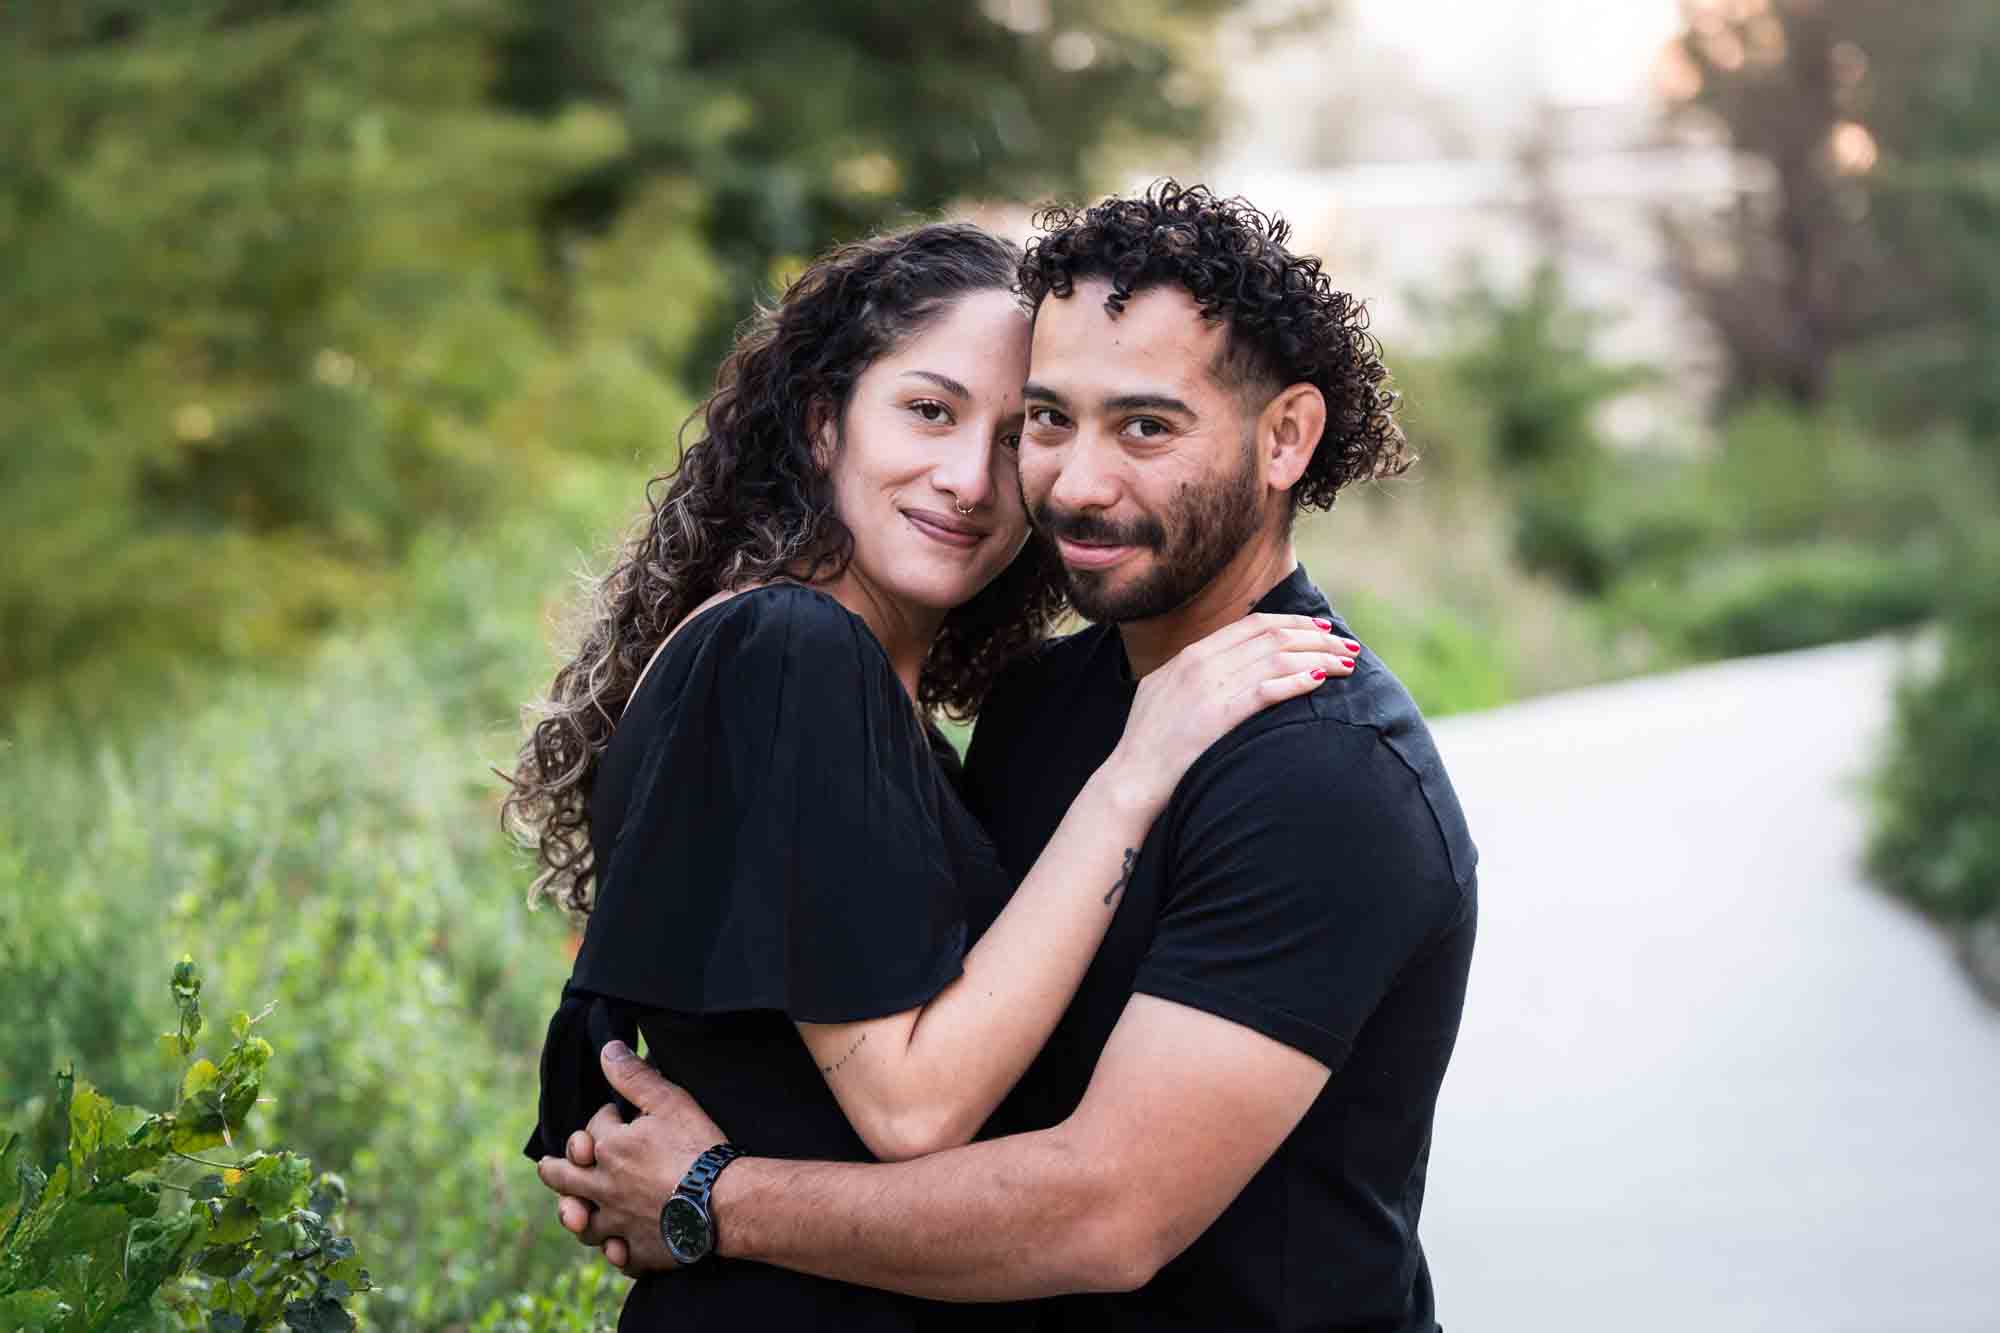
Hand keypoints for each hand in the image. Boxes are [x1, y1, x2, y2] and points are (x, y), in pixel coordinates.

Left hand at [535, 1040, 729, 1273]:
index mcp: (609, 1148)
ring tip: (573, 1213)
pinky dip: (614, 1250)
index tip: (616, 1115)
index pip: (592, 1128)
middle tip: (548, 1168)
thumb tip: (607, 1050)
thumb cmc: (696, 1148)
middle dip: (555, 1169)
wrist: (723, 1201)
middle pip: (564, 1179)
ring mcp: (618, 1223)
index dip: (603, 1117)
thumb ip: (634, 1077)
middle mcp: (603, 1188)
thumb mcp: (667, 1101)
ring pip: (584, 1224)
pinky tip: (616, 1247)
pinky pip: (617, 1255)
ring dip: (577, 1215)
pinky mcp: (638, 1251)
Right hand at [1105, 613, 1357, 808]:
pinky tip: (1319, 681)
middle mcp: (1201, 663)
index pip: (1253, 625)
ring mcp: (1210, 688)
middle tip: (1346, 646)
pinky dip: (1297, 681)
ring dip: (1317, 658)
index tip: (1320, 630)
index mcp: (1190, 654)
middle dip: (1315, 638)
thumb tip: (1224, 665)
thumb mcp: (1164, 692)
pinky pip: (1267, 690)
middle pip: (1272, 636)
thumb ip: (1194, 673)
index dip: (1292, 623)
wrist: (1130, 777)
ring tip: (1345, 665)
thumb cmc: (1149, 743)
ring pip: (1276, 658)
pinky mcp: (1219, 715)